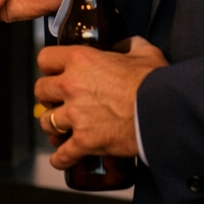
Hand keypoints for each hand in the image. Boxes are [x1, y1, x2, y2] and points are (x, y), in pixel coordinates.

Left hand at [35, 37, 167, 164]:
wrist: (163, 112)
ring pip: (47, 122)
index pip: (45, 58)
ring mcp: (75, 116)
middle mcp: (70, 86)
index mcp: (80, 60)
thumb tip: (125, 44)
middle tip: (58, 100)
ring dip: (53, 126)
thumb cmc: (154, 81)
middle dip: (48, 96)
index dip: (50, 66)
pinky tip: (60, 159)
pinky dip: (60, 159)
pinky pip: (63, 154)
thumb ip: (129, 45)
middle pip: (40, 91)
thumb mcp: (143, 52)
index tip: (56, 72)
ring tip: (59, 128)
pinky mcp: (84, 141)